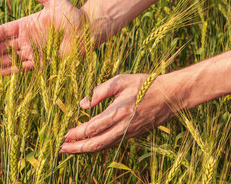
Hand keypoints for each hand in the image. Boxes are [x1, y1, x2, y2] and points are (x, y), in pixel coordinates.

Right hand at [0, 0, 83, 74]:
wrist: (86, 30)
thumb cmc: (71, 13)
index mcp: (26, 24)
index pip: (5, 31)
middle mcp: (27, 39)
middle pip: (3, 46)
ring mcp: (33, 51)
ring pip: (10, 58)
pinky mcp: (41, 62)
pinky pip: (23, 67)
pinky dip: (10, 70)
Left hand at [60, 74, 176, 153]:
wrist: (170, 96)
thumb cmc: (145, 85)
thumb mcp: (120, 80)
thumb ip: (100, 91)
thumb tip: (83, 104)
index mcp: (118, 112)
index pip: (92, 128)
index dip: (76, 133)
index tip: (62, 135)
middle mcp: (123, 127)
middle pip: (95, 144)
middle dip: (76, 148)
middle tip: (60, 149)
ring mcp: (128, 133)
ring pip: (103, 147)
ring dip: (85, 150)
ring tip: (70, 150)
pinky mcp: (132, 135)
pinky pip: (111, 144)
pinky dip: (97, 147)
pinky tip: (89, 145)